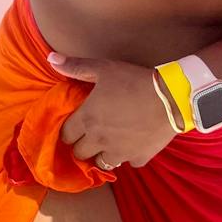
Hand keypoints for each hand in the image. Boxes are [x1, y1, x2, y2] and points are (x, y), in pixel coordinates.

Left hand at [50, 52, 178, 167]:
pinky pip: (129, 163)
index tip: (75, 124)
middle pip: (79, 153)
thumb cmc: (133, 81)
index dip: (68, 130)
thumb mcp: (103, 68)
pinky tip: (132, 143)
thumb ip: (75, 67)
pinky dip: (128, 155)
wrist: (171, 97)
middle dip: (82, 144)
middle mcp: (99, 140)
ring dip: (102, 153)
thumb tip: (50, 58)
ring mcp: (119, 152)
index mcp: (87, 119)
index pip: (65, 135)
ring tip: (109, 141)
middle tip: (90, 133)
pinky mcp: (139, 157)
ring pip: (101, 162)